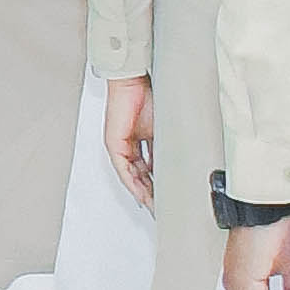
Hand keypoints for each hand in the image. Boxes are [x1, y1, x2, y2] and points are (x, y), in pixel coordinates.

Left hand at [105, 73, 154, 205]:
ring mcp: (119, 146)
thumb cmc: (148, 96)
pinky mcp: (114, 144)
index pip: (149, 168)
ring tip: (153, 206)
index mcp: (140, 141)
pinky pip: (123, 169)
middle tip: (160, 208)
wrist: (133, 81)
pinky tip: (141, 194)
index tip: (167, 197)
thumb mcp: (163, 127)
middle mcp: (128, 145)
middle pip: (139, 175)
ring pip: (131, 176)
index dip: (157, 183)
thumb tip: (176, 164)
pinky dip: (132, 182)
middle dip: (151, 193)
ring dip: (142, 192)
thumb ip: (165, 145)